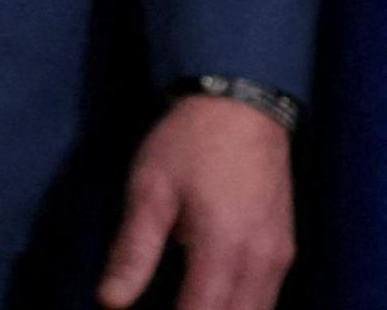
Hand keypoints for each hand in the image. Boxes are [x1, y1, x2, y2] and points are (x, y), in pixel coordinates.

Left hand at [98, 95, 293, 309]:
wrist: (242, 105)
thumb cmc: (187, 144)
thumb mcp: (149, 191)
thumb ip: (133, 251)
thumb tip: (110, 302)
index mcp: (224, 249)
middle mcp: (262, 261)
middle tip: (166, 309)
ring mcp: (280, 258)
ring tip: (184, 304)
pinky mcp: (285, 249)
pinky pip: (267, 298)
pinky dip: (240, 307)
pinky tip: (210, 302)